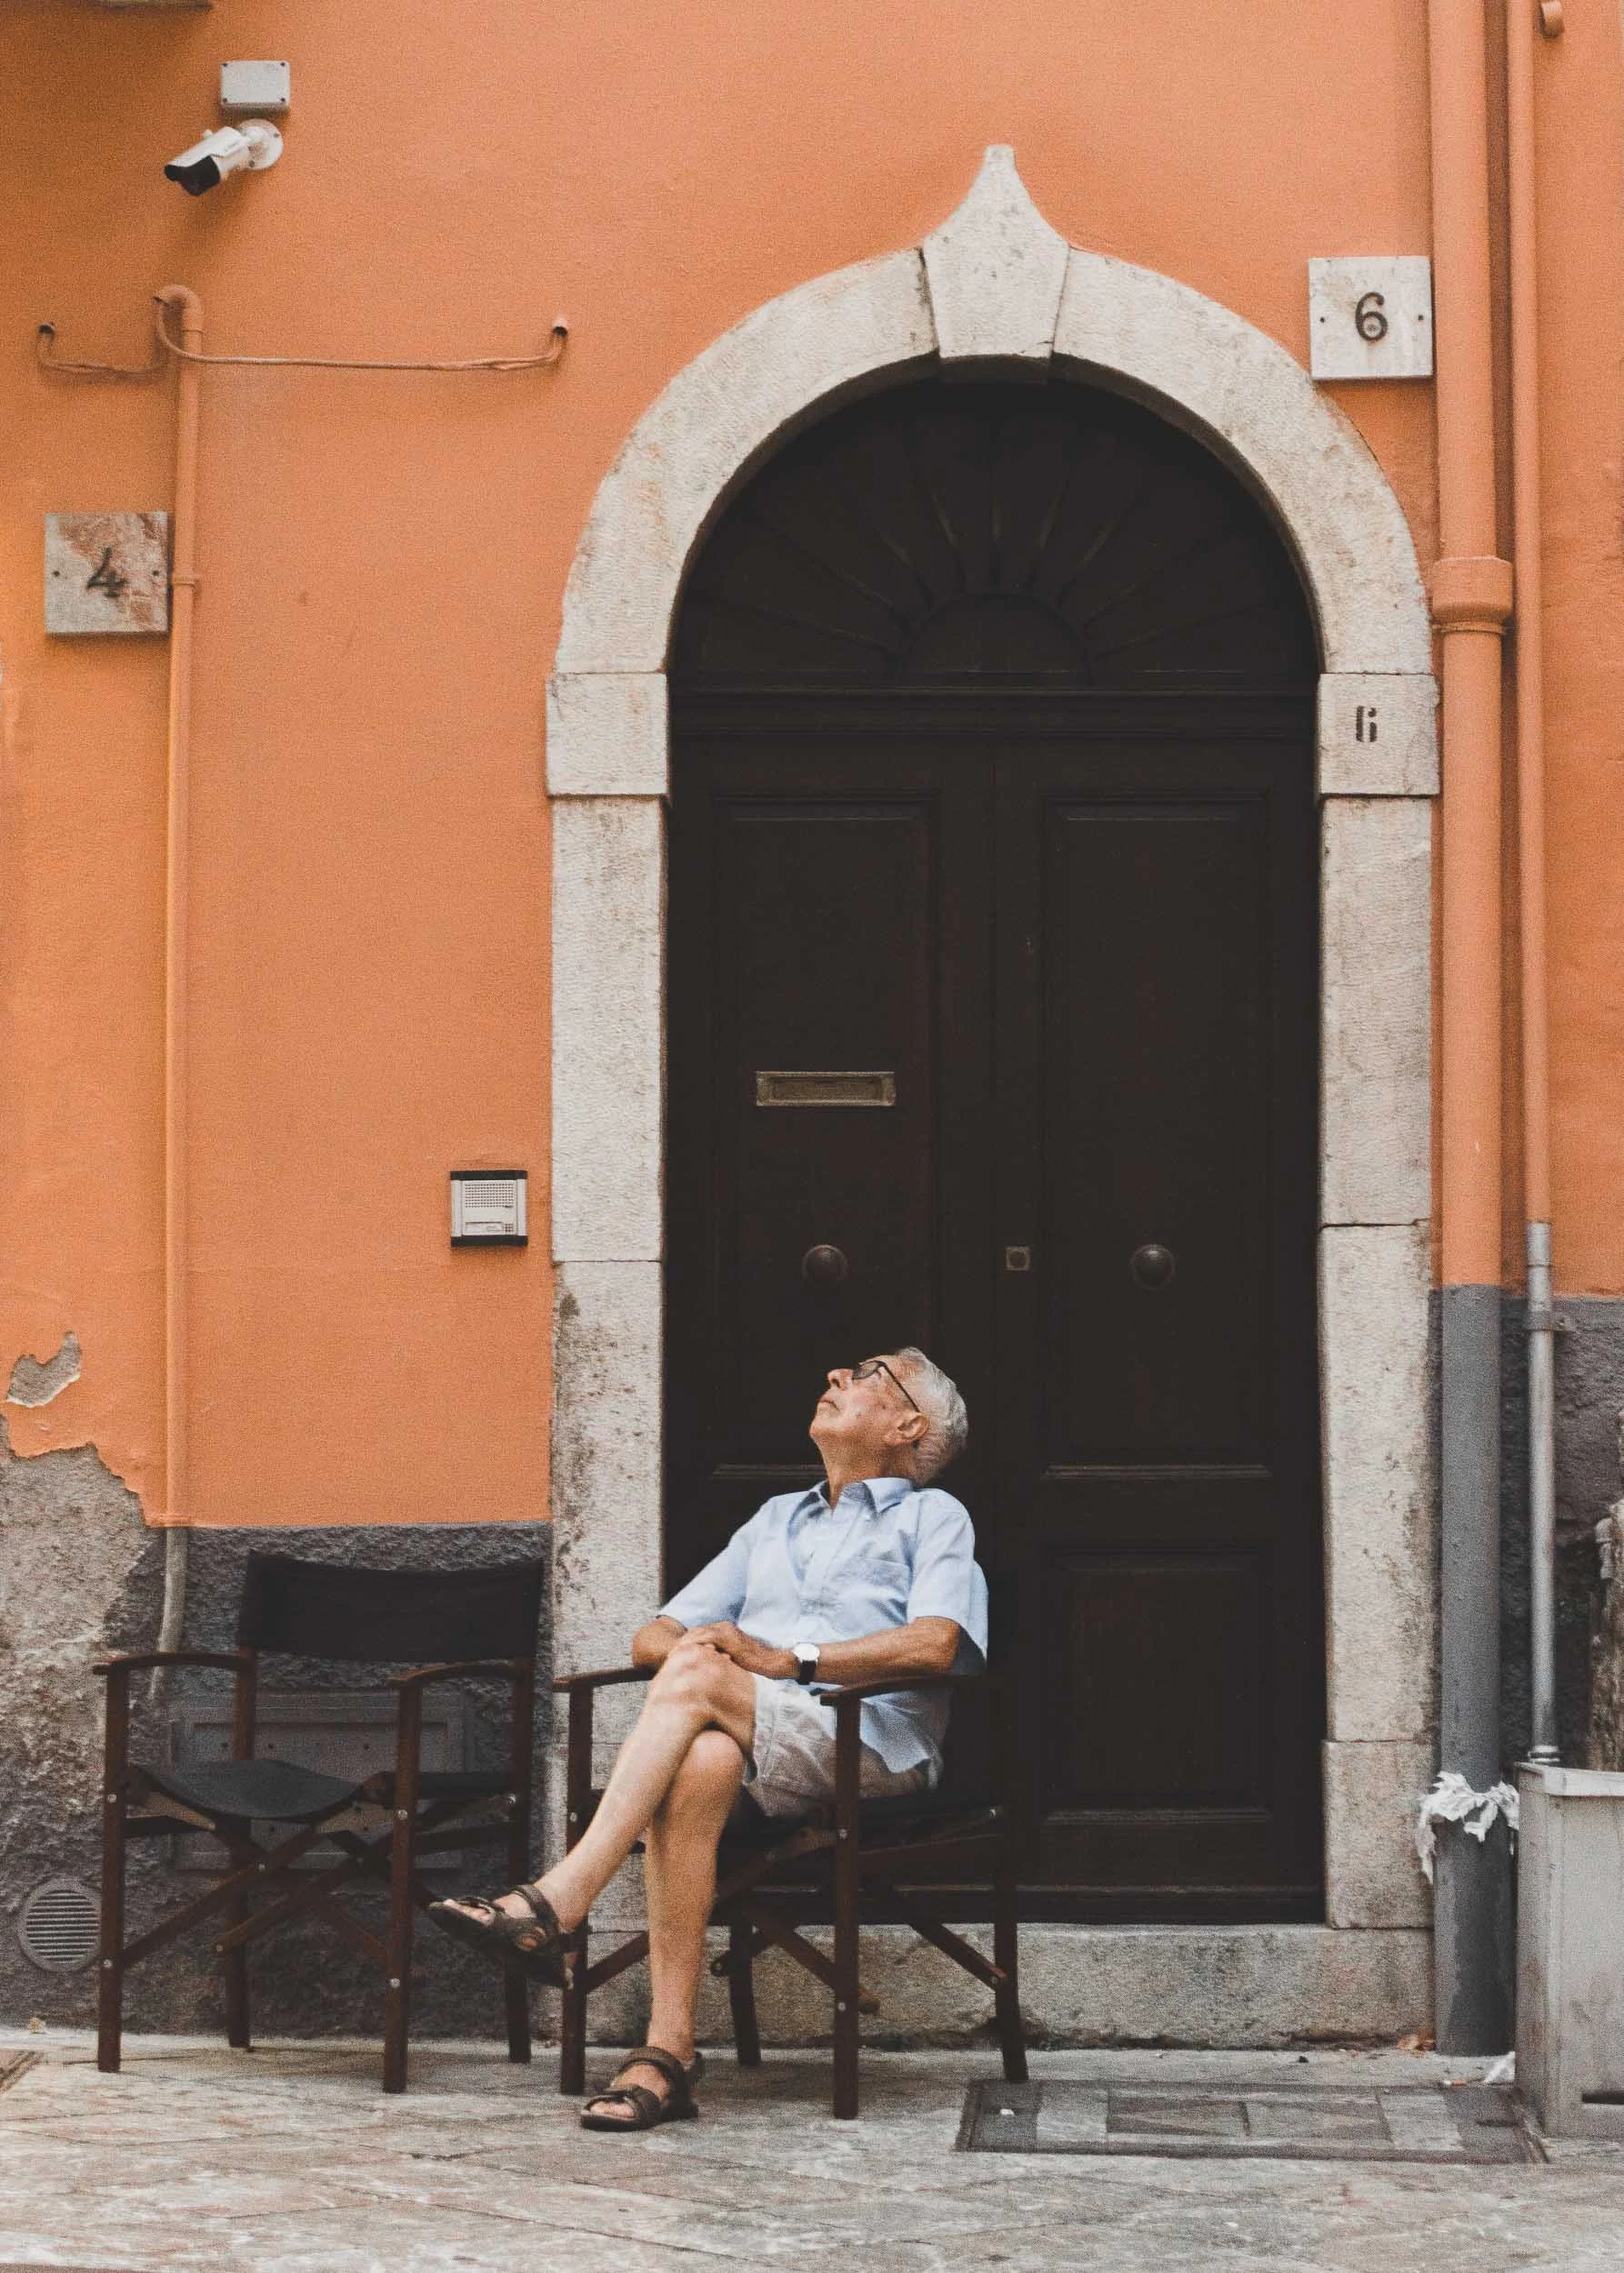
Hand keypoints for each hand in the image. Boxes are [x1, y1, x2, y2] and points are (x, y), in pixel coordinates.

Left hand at [680, 1623, 794, 1678]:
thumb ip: (718, 1662)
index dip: (683, 1647)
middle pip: (694, 1634)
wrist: (775, 1664)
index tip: (672, 1659)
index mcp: (723, 1632)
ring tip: (672, 1659)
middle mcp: (724, 1628)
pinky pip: (707, 1638)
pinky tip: (685, 1655)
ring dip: (683, 1646)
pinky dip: (694, 1645)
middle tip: (667, 1659)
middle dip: (680, 1646)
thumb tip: (701, 1673)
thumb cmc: (755, 1667)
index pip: (697, 1636)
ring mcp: (727, 1631)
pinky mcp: (730, 1637)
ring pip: (697, 1634)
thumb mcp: (732, 1663)